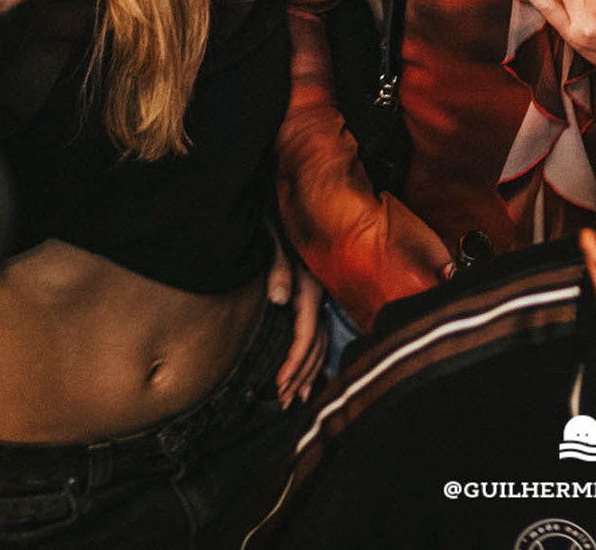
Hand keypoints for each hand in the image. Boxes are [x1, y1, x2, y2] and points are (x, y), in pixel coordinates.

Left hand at [267, 226, 326, 407]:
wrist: (289, 193)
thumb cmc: (277, 215)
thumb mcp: (274, 236)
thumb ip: (279, 267)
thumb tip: (280, 299)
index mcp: (311, 285)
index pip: (306, 334)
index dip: (293, 362)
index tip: (279, 385)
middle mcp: (319, 293)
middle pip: (316, 344)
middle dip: (300, 375)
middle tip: (283, 401)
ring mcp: (319, 294)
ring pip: (321, 341)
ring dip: (308, 370)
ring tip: (296, 395)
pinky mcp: (314, 292)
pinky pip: (319, 330)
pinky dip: (314, 353)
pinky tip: (309, 367)